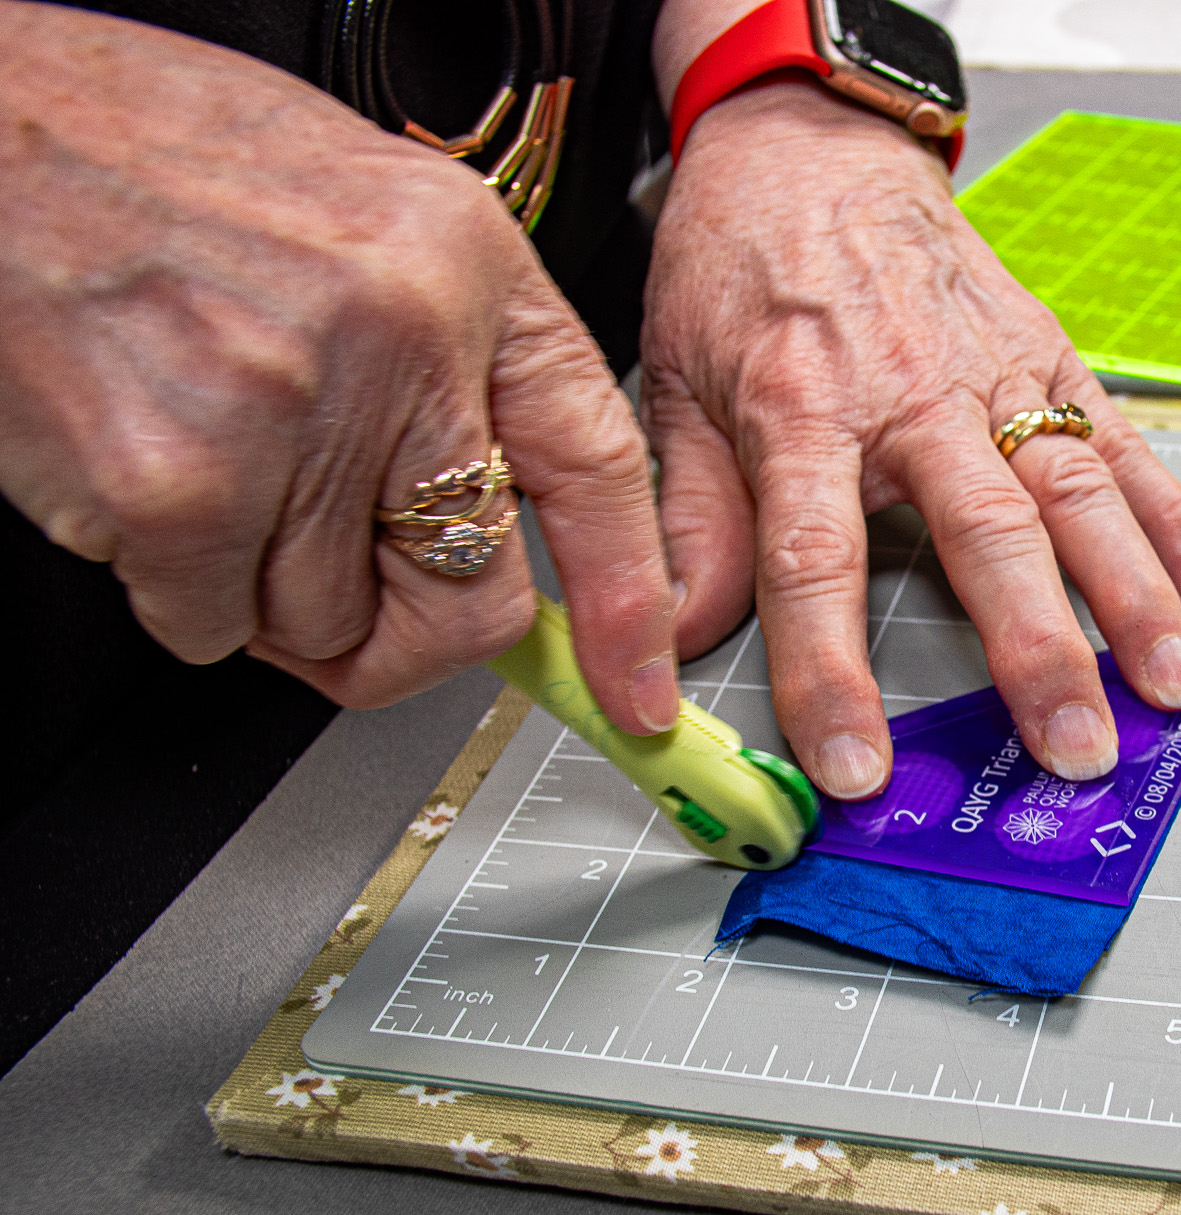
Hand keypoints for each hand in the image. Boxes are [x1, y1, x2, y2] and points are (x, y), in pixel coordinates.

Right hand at [0, 3, 679, 732]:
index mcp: (461, 261)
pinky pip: (214, 628)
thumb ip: (445, 363)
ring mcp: (289, 414)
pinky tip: (144, 464)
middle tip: (330, 572)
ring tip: (206, 452)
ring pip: (326, 625)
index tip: (636, 686)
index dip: (625, 598)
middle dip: (402, 628)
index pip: (592, 462)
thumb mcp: (358, 222)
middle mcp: (399, 334)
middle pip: (467, 598)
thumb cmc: (145, 162)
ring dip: (261, 583)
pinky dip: (173, 583)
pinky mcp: (177, 486)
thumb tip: (492, 517)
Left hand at [639, 79, 1180, 797]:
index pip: (816, 562)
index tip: (857, 769)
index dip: (833, 674)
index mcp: (803, 409)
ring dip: (1134, 598)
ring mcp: (997, 375)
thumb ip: (689, 525)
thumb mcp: (678, 391)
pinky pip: (1125, 448)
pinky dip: (1175, 524)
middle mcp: (914, 395)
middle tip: (1075, 747)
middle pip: (987, 535)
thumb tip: (666, 647)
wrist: (810, 151)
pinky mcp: (1052, 359)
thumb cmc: (742, 274)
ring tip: (1171, 687)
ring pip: (1078, 495)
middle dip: (1037, 651)